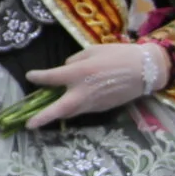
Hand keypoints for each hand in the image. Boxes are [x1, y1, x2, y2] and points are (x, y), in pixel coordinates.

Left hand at [23, 41, 167, 128]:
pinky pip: (82, 110)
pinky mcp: (101, 108)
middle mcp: (83, 91)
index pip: (53, 77)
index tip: (30, 76)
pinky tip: (68, 105)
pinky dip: (73, 109)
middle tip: (29, 125)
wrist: (145, 71)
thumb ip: (75, 61)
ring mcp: (93, 103)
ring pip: (70, 113)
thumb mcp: (92, 51)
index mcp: (79, 73)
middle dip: (42, 117)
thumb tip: (65, 69)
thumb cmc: (118, 55)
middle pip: (59, 108)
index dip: (39, 77)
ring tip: (42, 117)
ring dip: (56, 114)